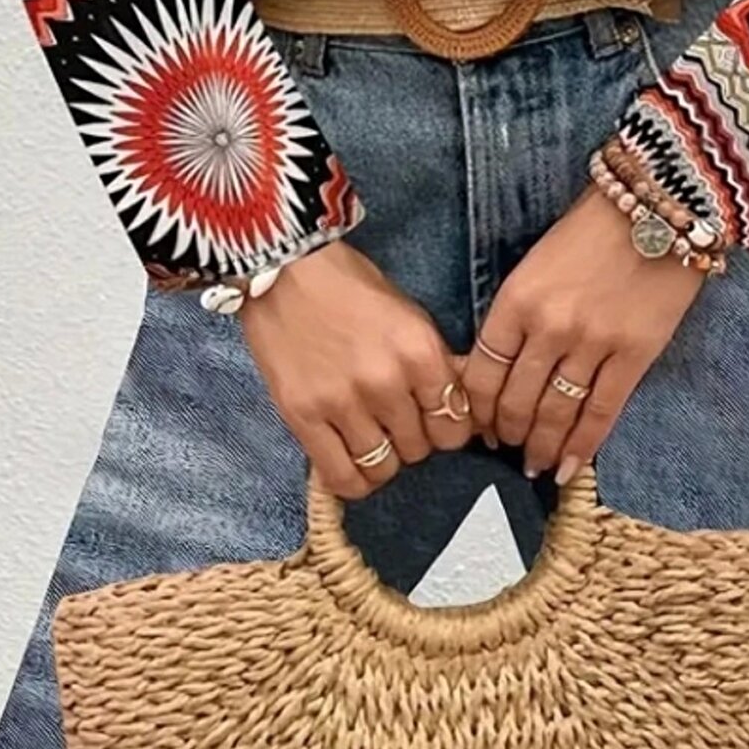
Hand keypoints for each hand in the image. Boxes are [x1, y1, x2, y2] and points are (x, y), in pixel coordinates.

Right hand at [239, 242, 472, 497]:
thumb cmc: (349, 286)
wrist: (284, 269)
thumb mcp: (409, 316)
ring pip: (383, 466)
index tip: (434, 422)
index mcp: (420, 351)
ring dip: (382, 458)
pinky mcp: (302, 416)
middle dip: (414, 439)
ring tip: (372, 437)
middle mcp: (386, 381)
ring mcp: (342, 402)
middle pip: (421, 449)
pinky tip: (352, 461)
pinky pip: (341, 477)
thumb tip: (464, 408)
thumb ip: (437, 364)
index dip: (448, 428)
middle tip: (397, 422)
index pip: (455, 425)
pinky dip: (352, 479)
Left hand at [462, 187, 704, 484]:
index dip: (476, 409)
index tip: (479, 425)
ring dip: (542, 447)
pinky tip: (571, 468)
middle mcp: (549, 327)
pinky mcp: (633, 356)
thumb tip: (504, 366)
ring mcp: (592, 344)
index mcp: (516, 299)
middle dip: (507, 433)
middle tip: (508, 450)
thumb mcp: (536, 263)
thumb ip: (518, 312)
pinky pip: (602, 412)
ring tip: (536, 465)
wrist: (659, 205)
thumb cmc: (592, 229)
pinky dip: (584, 446)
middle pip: (515, 400)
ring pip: (556, 414)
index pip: (481, 372)